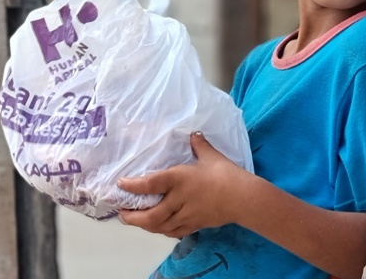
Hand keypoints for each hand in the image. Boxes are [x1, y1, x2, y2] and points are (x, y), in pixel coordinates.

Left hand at [117, 131, 249, 238]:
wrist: (244, 198)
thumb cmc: (226, 174)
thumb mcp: (210, 155)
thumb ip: (198, 144)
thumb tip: (193, 133)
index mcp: (178, 179)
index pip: (150, 184)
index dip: (133, 186)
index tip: (121, 184)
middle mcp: (179, 199)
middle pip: (151, 215)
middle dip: (132, 217)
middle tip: (121, 212)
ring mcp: (186, 215)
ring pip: (160, 226)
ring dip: (144, 225)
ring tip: (132, 220)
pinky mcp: (195, 225)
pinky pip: (173, 231)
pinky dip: (161, 230)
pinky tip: (157, 227)